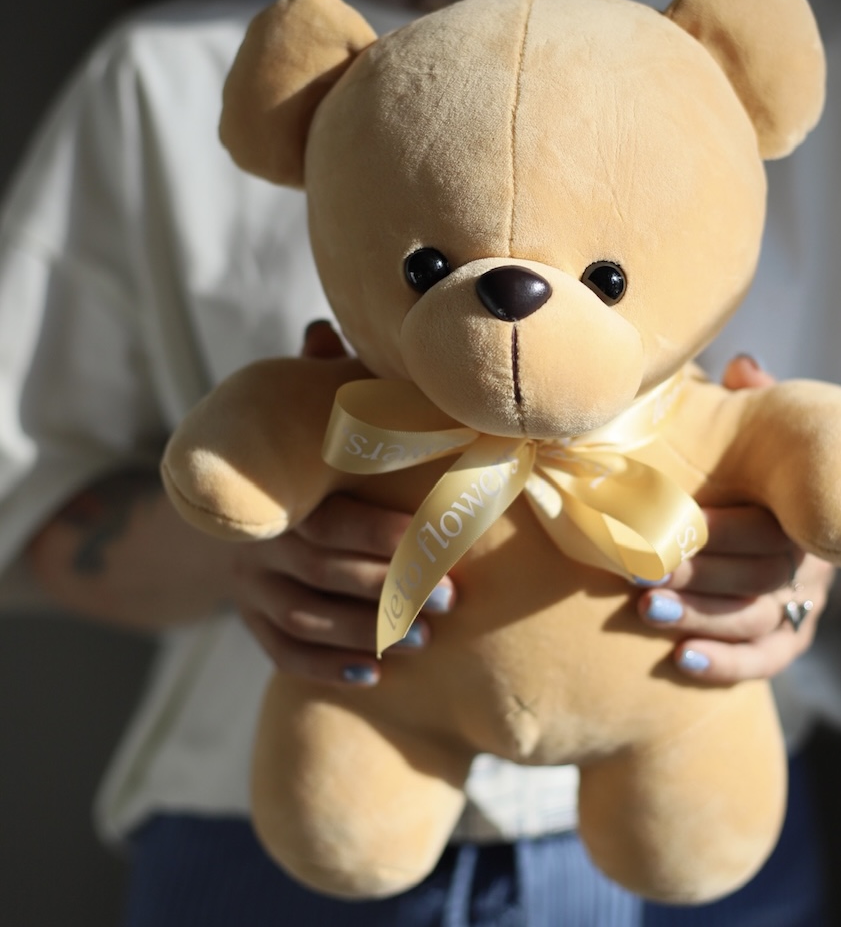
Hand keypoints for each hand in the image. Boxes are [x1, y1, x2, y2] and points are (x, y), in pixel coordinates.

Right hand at [28, 320, 452, 688]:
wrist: (226, 504)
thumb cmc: (288, 458)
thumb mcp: (294, 415)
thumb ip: (316, 382)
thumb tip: (323, 328)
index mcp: (277, 494)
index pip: (327, 520)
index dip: (378, 534)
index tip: (433, 542)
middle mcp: (257, 543)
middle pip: (321, 573)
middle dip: (388, 588)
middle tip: (450, 598)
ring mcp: (249, 587)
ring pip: (304, 619)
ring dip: (367, 632)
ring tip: (425, 640)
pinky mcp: (250, 620)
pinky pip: (282, 653)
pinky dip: (326, 668)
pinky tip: (374, 676)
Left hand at [637, 355, 835, 684]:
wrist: (761, 515)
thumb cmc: (746, 469)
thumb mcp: (752, 432)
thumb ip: (750, 403)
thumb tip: (744, 365)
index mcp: (799, 511)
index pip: (771, 528)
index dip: (725, 531)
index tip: (673, 527)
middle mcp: (807, 560)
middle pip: (761, 577)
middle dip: (699, 576)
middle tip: (643, 573)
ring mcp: (799, 603)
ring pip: (757, 621)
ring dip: (701, 618)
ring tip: (649, 611)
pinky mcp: (786, 639)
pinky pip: (765, 661)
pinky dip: (727, 665)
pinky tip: (682, 661)